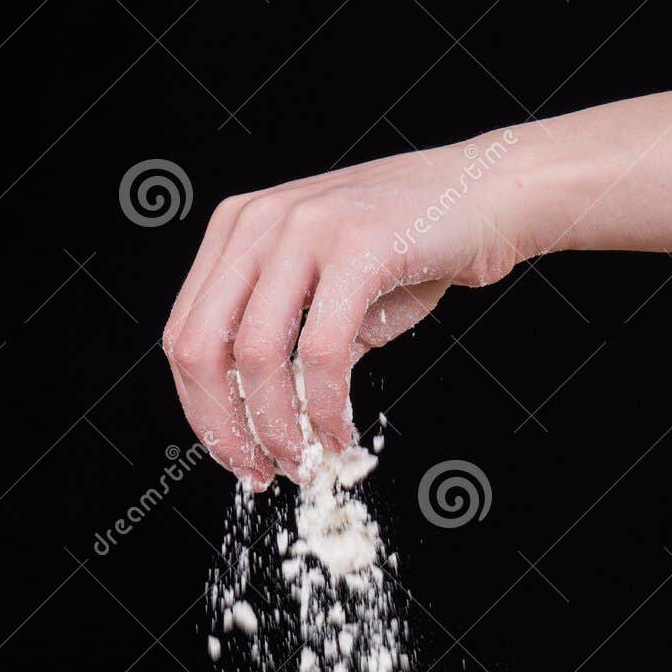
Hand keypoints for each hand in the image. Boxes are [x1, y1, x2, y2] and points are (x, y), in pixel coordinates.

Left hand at [163, 133, 525, 485]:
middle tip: (260, 473)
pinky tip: (340, 434)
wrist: (487, 198)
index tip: (235, 457)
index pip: (184, 335)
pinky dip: (325, 408)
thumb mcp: (325, 294)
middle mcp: (258, 223)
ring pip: (256, 355)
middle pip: (200, 348)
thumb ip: (285, 345)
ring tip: (304, 461)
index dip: (202, 411)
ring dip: (277, 427)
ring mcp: (304, 227)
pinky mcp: (357, 246)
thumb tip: (259, 425)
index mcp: (237, 231)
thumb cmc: (410, 250)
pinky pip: (322, 351)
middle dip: (225, 428)